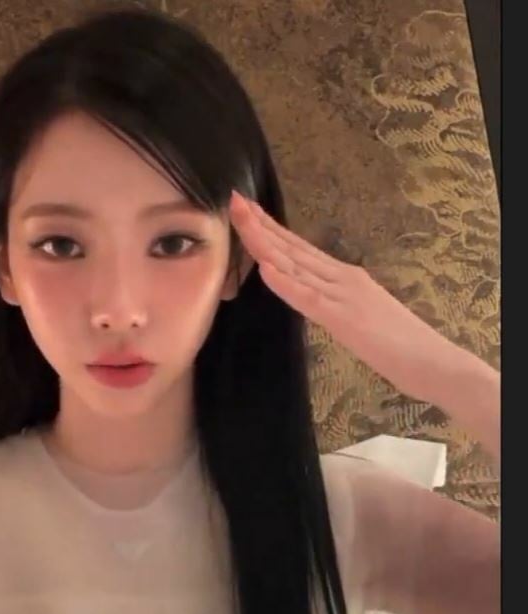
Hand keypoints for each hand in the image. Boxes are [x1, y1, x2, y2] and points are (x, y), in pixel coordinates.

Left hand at [228, 189, 460, 403]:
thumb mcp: (359, 313)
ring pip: (296, 265)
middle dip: (261, 225)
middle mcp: (341, 277)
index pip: (299, 248)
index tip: (247, 210)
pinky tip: (266, 268)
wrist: (432, 361)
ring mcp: (342, 295)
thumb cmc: (398, 343)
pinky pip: (309, 298)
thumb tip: (310, 293)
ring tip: (243, 220)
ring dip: (266, 243)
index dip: (271, 228)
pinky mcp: (343, 318)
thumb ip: (334, 300)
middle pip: (293, 248)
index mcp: (344, 276)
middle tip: (234, 201)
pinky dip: (286, 283)